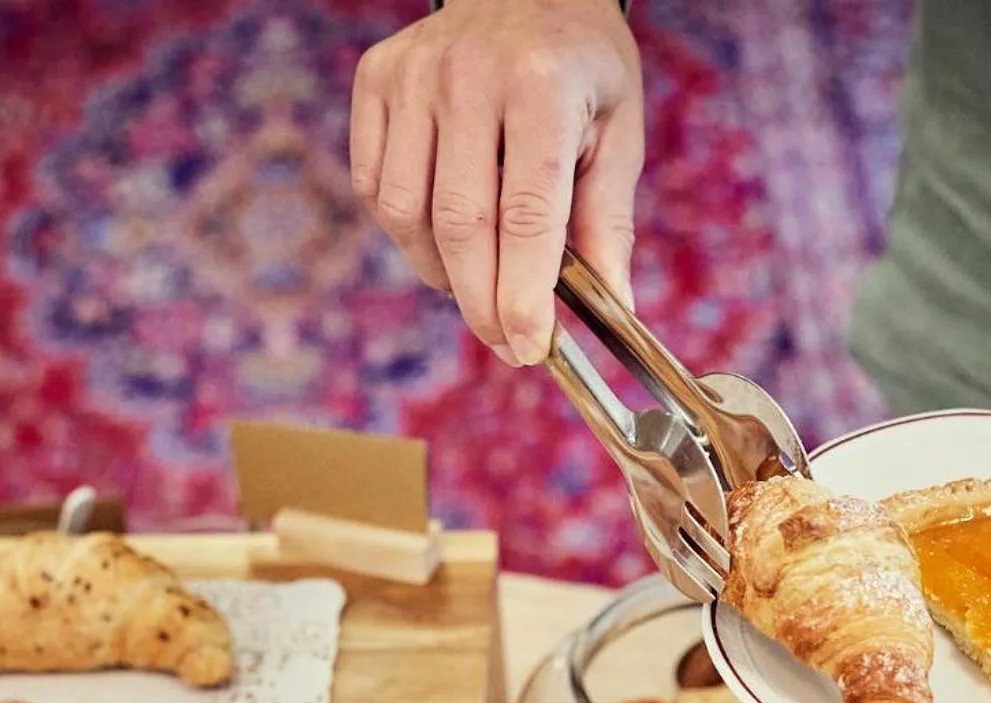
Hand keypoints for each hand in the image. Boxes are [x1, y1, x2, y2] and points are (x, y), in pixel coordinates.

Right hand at [351, 0, 641, 366]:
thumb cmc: (579, 67)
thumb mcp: (618, 131)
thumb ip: (609, 221)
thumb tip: (613, 307)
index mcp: (541, 85)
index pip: (527, 214)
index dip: (523, 294)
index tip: (530, 347)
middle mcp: (467, 75)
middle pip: (459, 225)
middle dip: (482, 302)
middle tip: (507, 343)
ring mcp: (412, 76)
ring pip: (405, 214)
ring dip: (441, 271)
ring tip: (477, 281)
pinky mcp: (374, 80)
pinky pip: (372, 186)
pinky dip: (405, 230)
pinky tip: (442, 233)